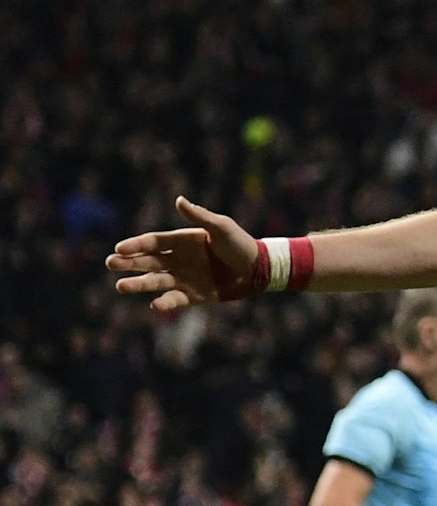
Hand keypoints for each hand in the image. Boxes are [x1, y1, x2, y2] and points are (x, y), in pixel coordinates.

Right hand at [105, 196, 260, 310]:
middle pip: (147, 261)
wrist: (258, 268)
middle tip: (110, 263)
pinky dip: (164, 303)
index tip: (119, 247)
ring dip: (138, 284)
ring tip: (121, 286)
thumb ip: (199, 216)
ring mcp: (183, 278)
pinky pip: (174, 299)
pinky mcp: (192, 295)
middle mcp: (178, 259)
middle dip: (128, 263)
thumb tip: (178, 200)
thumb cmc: (239, 243)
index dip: (136, 245)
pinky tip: (154, 305)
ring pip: (155, 281)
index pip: (153, 242)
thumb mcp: (221, 227)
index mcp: (182, 241)